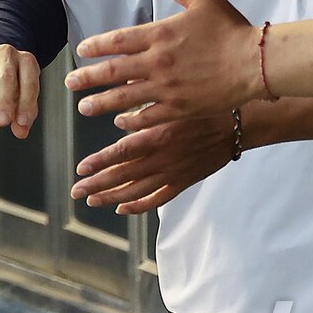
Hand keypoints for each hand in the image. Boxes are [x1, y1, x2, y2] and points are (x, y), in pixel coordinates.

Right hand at [0, 44, 39, 138]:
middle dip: (5, 101)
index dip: (26, 103)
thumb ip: (23, 114)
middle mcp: (8, 55)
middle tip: (2, 120)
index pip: (29, 82)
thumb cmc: (11, 81)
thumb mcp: (23, 95)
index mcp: (26, 62)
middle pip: (7, 77)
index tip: (22, 121)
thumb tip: (21, 131)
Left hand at [65, 0, 261, 118]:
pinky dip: (131, 121)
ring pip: (124, 98)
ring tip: (84, 107)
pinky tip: (120, 124)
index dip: (96, 46)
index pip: (116, 41)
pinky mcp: (180, 108)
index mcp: (159, 34)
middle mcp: (157, 62)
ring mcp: (167, 88)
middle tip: (70, 84)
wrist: (256, 62)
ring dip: (100, 103)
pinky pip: (148, 117)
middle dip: (87, 78)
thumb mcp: (204, 0)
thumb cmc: (232, 30)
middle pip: (112, 72)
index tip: (81, 51)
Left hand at [71, 103, 240, 213]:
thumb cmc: (203, 108)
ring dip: (111, 197)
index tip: (80, 169)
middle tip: (76, 191)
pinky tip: (121, 208)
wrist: (236, 127)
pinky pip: (157, 199)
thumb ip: (144, 111)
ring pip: (137, 191)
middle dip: (97, 185)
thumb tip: (117, 117)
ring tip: (91, 200)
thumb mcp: (171, 103)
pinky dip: (138, 206)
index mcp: (158, 136)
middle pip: (124, 176)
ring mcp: (173, 174)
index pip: (122, 153)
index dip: (100, 163)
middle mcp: (163, 159)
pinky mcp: (183, 182)